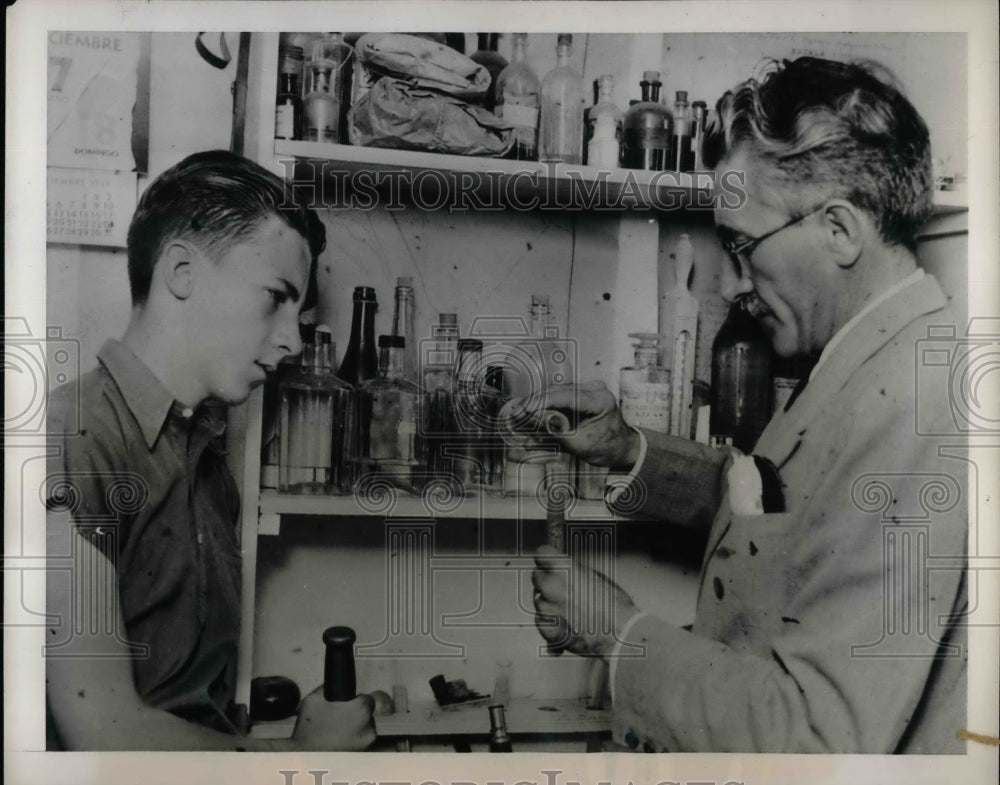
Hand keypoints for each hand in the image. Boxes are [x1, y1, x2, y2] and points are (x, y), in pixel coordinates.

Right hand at [292, 688, 375, 750]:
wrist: (306, 760)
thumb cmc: (310, 730)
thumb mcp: (313, 700)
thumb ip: (328, 689)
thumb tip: (333, 685)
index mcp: (362, 710)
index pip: (369, 698)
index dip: (357, 700)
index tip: (347, 705)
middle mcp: (370, 728)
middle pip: (368, 714)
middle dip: (356, 715)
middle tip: (339, 719)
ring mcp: (367, 744)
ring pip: (365, 729)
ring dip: (355, 728)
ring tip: (336, 733)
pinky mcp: (362, 756)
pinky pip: (360, 743)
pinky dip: (353, 741)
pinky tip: (337, 743)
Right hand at [506, 381, 640, 469]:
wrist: (620, 447)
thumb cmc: (605, 446)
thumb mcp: (578, 443)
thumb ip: (555, 428)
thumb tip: (533, 417)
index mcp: (599, 400)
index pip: (565, 395)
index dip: (542, 401)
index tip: (524, 409)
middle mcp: (595, 389)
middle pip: (558, 391)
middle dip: (535, 402)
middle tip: (515, 412)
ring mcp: (589, 388)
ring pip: (556, 391)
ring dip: (537, 402)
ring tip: (518, 412)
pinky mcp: (582, 392)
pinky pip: (560, 395)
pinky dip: (545, 403)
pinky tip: (530, 409)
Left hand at [532, 545, 638, 657]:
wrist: (623, 634)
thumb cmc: (615, 606)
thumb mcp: (594, 577)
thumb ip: (572, 573)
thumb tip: (562, 573)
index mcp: (564, 568)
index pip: (542, 554)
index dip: (546, 560)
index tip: (550, 564)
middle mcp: (551, 586)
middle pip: (537, 577)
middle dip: (547, 582)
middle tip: (563, 591)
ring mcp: (547, 608)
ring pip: (539, 601)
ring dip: (550, 605)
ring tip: (572, 612)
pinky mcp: (547, 630)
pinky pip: (541, 623)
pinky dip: (551, 626)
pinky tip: (566, 628)